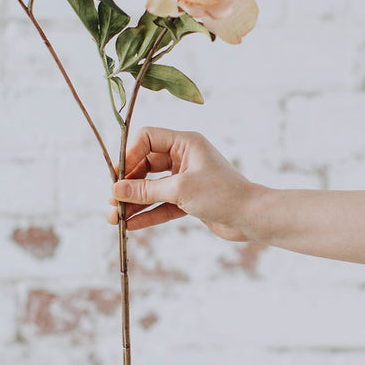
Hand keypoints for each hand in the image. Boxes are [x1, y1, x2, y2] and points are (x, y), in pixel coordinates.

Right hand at [107, 127, 264, 242]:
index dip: (129, 155)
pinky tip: (131, 226)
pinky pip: (162, 204)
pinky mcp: (189, 199)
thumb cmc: (222, 194)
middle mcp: (185, 157)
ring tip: (115, 219)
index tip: (117, 176)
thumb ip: (146, 190)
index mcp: (186, 143)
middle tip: (112, 201)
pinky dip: (147, 214)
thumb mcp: (180, 190)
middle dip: (128, 184)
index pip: (148, 139)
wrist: (252, 218)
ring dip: (134, 202)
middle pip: (146, 165)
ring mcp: (186, 179)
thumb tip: (116, 190)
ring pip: (152, 188)